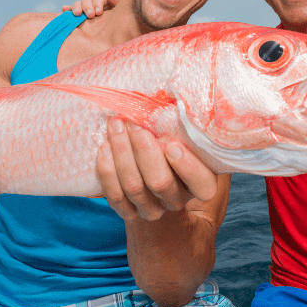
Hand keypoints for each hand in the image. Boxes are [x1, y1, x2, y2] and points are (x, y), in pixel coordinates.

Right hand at [67, 0, 118, 18]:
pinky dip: (68, 10)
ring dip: (77, 8)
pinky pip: (72, 12)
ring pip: (79, 5)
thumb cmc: (121, 22)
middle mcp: (94, 4)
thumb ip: (116, 2)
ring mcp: (86, 10)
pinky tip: (64, 9)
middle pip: (87, 1)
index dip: (97, 3)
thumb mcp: (121, 12)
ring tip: (77, 14)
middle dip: (87, 7)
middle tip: (90, 15)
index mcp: (105, 2)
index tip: (98, 12)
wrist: (116, 33)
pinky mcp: (79, 17)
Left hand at [96, 118, 219, 220]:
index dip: (188, 168)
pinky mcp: (129, 211)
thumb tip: (172, 95)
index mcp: (200, 183)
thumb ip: (186, 125)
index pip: (202, 185)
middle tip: (133, 123)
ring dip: (122, 152)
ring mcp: (152, 209)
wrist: (157, 176)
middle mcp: (177, 200)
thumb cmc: (174, 144)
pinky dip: (107, 171)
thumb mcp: (187, 137)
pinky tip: (104, 148)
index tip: (172, 146)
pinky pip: (115, 197)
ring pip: (134, 187)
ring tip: (115, 125)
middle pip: (160, 183)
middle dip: (143, 150)